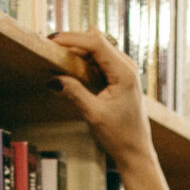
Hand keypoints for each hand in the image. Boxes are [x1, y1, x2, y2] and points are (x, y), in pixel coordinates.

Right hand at [50, 28, 154, 170]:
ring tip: (60, 60)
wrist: (136, 151)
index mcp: (124, 73)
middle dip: (74, 42)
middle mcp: (127, 66)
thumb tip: (53, 78)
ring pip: (98, 47)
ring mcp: (125, 69)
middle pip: (96, 40)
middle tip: (53, 51)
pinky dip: (85, 60)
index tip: (53, 41)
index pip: (96, 43)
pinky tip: (73, 70)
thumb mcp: (94, 114)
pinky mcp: (121, 75)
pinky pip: (100, 58)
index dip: (73, 39)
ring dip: (79, 51)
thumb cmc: (120, 136)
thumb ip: (74, 93)